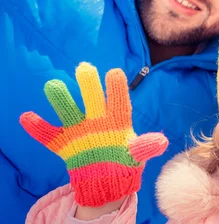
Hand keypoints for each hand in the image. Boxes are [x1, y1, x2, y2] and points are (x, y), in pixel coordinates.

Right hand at [20, 63, 167, 206]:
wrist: (106, 180)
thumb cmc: (125, 162)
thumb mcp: (136, 156)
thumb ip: (145, 148)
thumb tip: (161, 143)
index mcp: (118, 121)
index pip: (118, 102)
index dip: (117, 89)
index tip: (115, 73)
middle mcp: (98, 121)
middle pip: (93, 101)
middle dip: (89, 86)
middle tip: (85, 68)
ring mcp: (80, 131)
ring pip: (70, 112)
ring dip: (61, 100)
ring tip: (52, 85)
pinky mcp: (65, 144)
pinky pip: (50, 135)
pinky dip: (38, 128)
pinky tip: (27, 117)